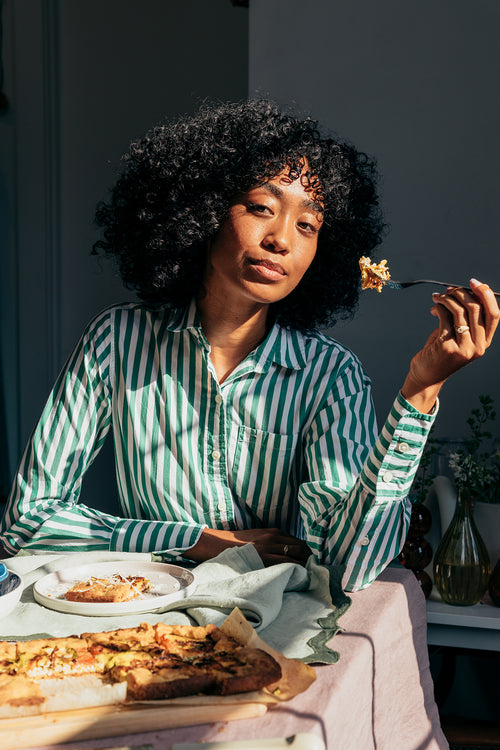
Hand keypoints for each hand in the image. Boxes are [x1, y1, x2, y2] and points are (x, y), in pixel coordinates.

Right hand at [184, 527, 311, 566]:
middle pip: (302, 549)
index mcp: (274, 532)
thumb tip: (291, 553)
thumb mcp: (258, 536)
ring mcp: (268, 550)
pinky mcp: (262, 560)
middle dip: (311, 560)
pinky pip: (283, 567)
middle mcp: (274, 539)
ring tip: (311, 577)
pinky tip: (298, 578)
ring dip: (305, 567)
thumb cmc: (238, 544)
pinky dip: (293, 572)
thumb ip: (274, 542)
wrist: (217, 544)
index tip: (316, 561)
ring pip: (295, 559)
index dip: (310, 552)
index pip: (300, 542)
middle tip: (318, 571)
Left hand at [401, 278, 499, 412]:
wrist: (427, 375)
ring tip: (437, 297)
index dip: (486, 295)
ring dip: (447, 299)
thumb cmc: (441, 351)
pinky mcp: (447, 348)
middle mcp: (478, 346)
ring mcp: (464, 348)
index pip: (494, 314)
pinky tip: (434, 307)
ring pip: (460, 311)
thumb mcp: (458, 334)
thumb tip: (460, 291)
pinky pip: (444, 318)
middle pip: (477, 309)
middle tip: (449, 290)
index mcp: (485, 341)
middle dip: (461, 294)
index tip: (474, 283)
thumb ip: (463, 317)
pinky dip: (438, 308)